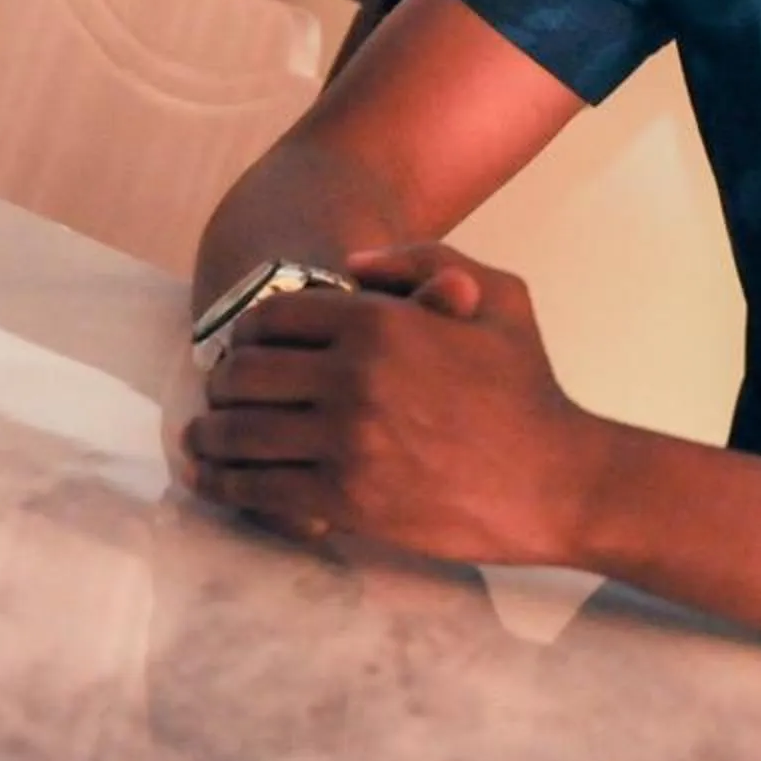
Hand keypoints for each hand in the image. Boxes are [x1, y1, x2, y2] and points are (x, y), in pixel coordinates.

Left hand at [182, 243, 610, 566]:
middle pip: (244, 374)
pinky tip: (218, 479)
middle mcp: (351, 377)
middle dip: (224, 384)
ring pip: (239, 434)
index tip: (246, 349)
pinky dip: (227, 484)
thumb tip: (351, 265)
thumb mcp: (497, 296)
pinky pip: (259, 489)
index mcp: (379, 322)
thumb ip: (424, 260)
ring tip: (204, 438)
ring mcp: (344, 442)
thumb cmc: (528, 390)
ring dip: (210, 435)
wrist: (556, 481)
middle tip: (224, 396)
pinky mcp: (344, 501)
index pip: (271, 317)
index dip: (248, 332)